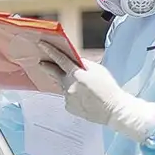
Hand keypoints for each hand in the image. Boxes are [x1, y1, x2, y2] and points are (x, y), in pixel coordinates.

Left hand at [38, 42, 154, 141]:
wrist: (113, 110)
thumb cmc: (108, 88)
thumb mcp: (98, 70)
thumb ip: (84, 63)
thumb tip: (74, 60)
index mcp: (76, 73)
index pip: (60, 59)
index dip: (50, 50)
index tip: (41, 44)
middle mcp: (68, 85)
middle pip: (55, 73)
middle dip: (48, 67)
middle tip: (41, 63)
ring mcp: (67, 97)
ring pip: (63, 87)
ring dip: (67, 84)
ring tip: (82, 87)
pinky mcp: (68, 106)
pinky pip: (67, 98)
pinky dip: (73, 96)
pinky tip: (84, 98)